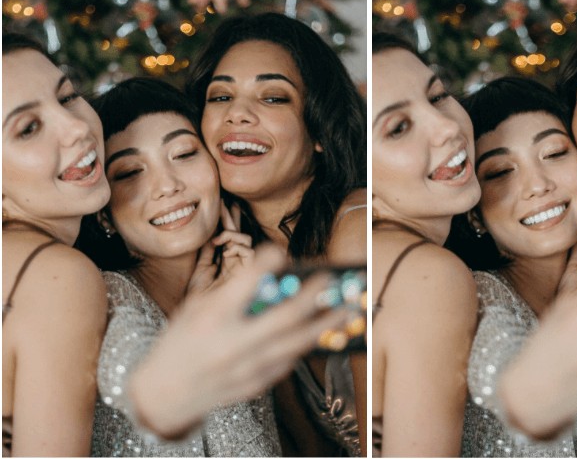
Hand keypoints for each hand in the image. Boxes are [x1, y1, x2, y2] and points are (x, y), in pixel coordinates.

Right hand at [128, 244, 348, 438]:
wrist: (163, 395)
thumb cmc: (181, 342)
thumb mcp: (196, 309)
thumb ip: (231, 293)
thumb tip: (270, 274)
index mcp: (210, 320)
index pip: (242, 286)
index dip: (263, 265)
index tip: (279, 250)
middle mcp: (229, 345)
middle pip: (281, 319)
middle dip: (310, 298)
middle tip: (329, 279)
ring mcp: (245, 369)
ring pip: (295, 344)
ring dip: (324, 325)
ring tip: (345, 309)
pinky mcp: (255, 385)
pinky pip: (287, 362)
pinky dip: (303, 344)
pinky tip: (317, 331)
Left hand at [187, 201, 253, 295]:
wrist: (200, 313)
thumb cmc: (200, 295)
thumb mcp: (202, 267)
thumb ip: (208, 251)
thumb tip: (211, 232)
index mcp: (226, 260)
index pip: (229, 236)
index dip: (227, 220)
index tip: (222, 204)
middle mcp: (237, 261)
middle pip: (239, 233)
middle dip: (232, 218)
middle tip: (225, 202)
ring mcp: (243, 267)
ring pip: (247, 240)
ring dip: (233, 235)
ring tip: (219, 240)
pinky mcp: (249, 273)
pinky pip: (249, 251)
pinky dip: (237, 247)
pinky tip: (226, 252)